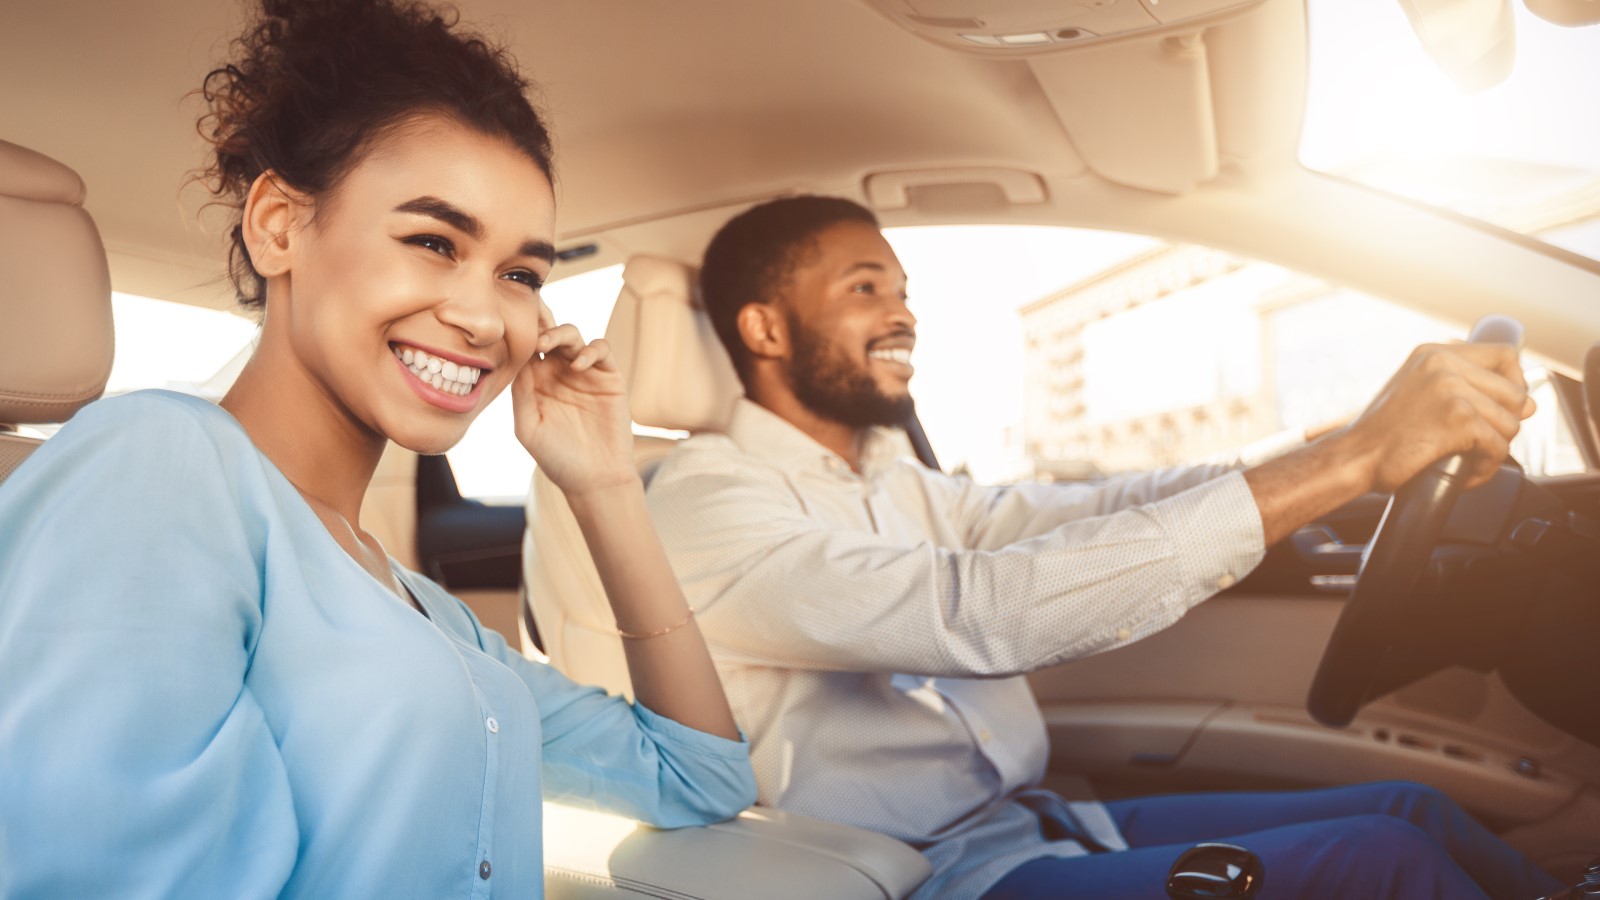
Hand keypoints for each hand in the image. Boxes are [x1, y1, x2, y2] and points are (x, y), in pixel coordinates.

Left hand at [510, 308, 636, 497]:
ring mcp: (585, 374)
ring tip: (549, 344)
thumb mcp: (529, 428)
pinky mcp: (609, 378)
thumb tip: (519, 360)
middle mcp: (559, 374)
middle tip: (533, 334)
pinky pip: (601, 350)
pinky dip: (591, 350)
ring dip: (561, 333)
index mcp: (536, 384)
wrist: (596, 478)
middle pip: (549, 336)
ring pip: (573, 337)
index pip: (527, 350)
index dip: (520, 336)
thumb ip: (521, 394)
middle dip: (540, 326)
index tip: (511, 327)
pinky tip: (579, 365)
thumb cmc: (558, 459)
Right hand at [1344, 342, 1535, 493]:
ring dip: (1494, 449)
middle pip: (1515, 392)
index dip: (1514, 382)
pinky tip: (1465, 473)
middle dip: (1506, 424)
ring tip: (1468, 460)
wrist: (1353, 458)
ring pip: (1510, 423)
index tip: (1503, 406)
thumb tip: (1529, 405)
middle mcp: (1442, 363)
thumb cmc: (1381, 435)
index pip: (1503, 355)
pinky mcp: (1457, 418)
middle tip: (1480, 443)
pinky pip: (1498, 446)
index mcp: (1433, 353)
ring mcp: (1451, 388)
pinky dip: (1486, 467)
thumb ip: (1466, 390)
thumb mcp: (1417, 394)